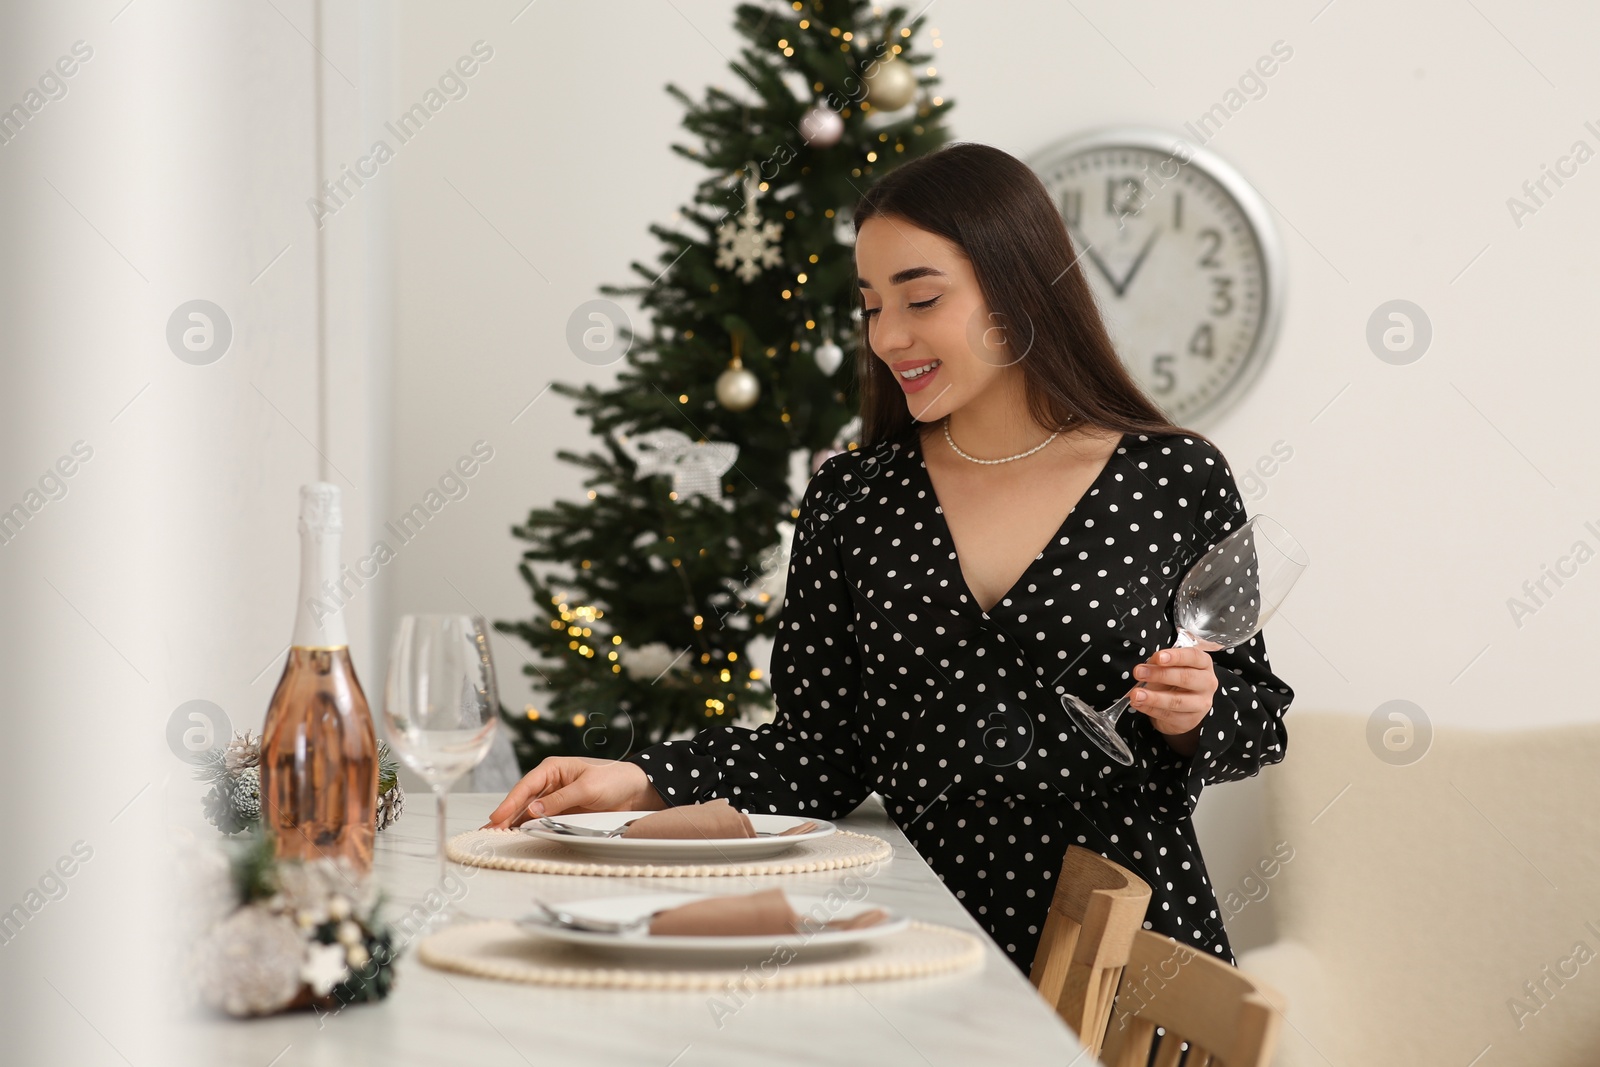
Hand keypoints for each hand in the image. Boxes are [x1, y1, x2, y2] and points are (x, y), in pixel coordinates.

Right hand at [481, 756, 667, 828]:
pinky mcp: (562, 812)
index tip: (497, 817)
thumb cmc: (614, 779)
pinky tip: (517, 836)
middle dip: (505, 815)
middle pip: (522, 800)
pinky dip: (529, 828)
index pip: (526, 786)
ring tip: (496, 837)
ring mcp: (555, 798)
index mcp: (553, 768)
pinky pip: (541, 820)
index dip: (509, 802)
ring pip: (528, 812)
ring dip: (513, 823)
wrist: (636, 791)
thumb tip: (533, 810)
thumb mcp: (587, 788)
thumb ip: (560, 800)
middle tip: (488, 832)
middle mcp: (550, 782)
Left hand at [1127, 646, 1217, 750]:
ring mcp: (1201, 704)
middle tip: (1139, 672)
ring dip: (1153, 697)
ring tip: (1136, 694)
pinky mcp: (1190, 720)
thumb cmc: (1175, 680)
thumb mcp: (1168, 666)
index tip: (1159, 657)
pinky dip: (1150, 709)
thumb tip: (1147, 665)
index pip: (1194, 656)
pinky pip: (1168, 715)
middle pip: (1186, 678)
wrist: (1181, 707)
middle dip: (1160, 674)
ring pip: (1177, 701)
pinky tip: (1138, 703)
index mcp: (1204, 664)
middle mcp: (1207, 683)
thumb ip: (1159, 662)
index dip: (1176, 656)